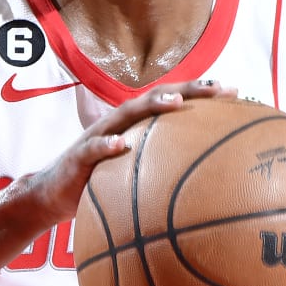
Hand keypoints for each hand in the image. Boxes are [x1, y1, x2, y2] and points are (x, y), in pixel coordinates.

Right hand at [18, 80, 235, 224]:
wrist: (51, 196)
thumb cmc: (99, 182)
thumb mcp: (136, 174)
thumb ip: (163, 168)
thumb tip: (205, 180)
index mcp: (136, 126)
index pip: (172, 102)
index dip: (201, 94)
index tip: (234, 91)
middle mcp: (119, 123)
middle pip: (156, 98)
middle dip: (187, 90)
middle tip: (217, 88)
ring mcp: (98, 136)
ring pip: (127, 113)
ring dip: (151, 105)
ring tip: (175, 102)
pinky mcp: (78, 156)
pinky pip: (93, 148)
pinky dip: (107, 145)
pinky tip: (122, 145)